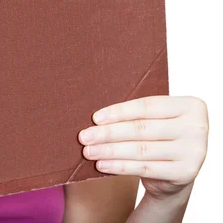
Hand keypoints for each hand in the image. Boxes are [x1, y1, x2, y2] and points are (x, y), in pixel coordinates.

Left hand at [78, 95, 208, 199]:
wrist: (176, 170)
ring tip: (89, 151)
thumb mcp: (154, 118)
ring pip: (141, 150)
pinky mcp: (185, 173)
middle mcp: (197, 128)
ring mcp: (194, 152)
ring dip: (110, 151)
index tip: (95, 118)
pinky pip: (145, 168)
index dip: (119, 111)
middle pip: (142, 129)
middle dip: (108, 133)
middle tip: (84, 136)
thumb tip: (96, 115)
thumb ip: (136, 112)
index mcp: (191, 106)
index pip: (147, 106)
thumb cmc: (158, 134)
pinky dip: (120, 166)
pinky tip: (102, 165)